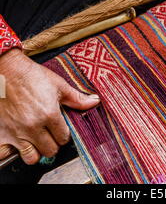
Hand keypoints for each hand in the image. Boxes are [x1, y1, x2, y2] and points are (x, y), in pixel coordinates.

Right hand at [0, 49, 99, 164]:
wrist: (7, 70)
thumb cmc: (32, 76)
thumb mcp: (58, 84)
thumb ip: (76, 98)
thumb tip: (95, 102)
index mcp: (49, 114)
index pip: (64, 138)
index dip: (64, 134)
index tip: (61, 128)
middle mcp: (33, 126)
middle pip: (50, 150)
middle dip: (53, 143)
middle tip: (50, 133)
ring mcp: (16, 132)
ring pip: (31, 157)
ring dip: (36, 151)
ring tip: (37, 140)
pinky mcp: (2, 133)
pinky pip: (6, 154)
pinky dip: (12, 152)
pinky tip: (18, 142)